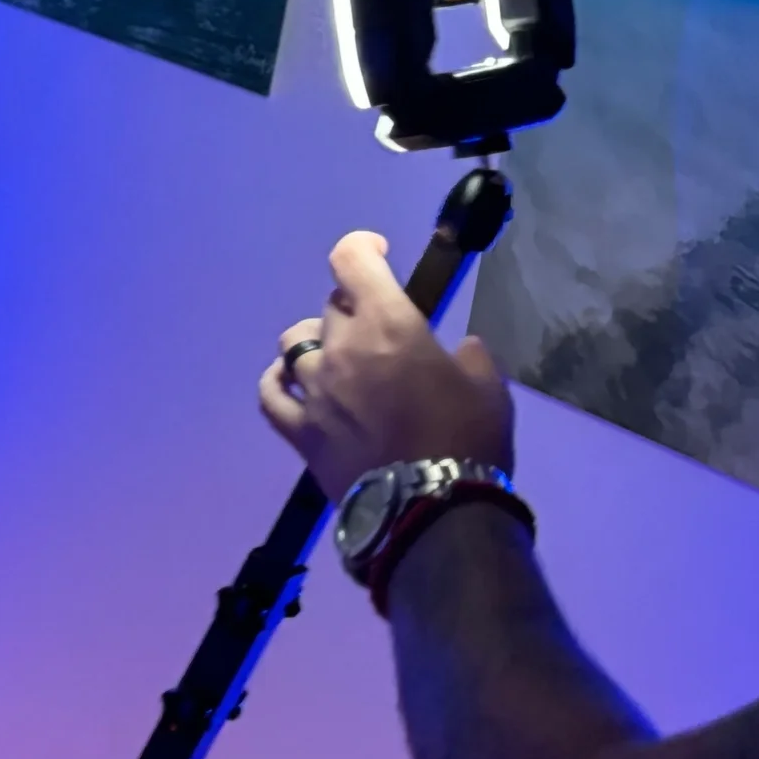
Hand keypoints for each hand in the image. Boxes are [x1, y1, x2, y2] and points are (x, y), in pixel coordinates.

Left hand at [256, 228, 515, 502]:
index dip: (361, 247)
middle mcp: (342, 349)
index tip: (378, 253)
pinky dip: (277, 381)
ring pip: (294, 344)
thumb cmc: (467, 441)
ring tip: (338, 358)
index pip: (352, 261)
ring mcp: (314, 390)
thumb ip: (469, 358)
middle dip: (354, 308)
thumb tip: (459, 351)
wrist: (430, 511)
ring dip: (317, 342)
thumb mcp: (488, 388)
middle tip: (379, 331)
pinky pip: (270, 395)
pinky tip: (289, 382)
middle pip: (331, 306)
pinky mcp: (299, 431)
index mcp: (388, 325)